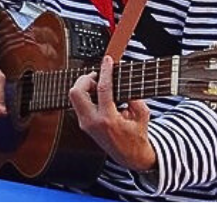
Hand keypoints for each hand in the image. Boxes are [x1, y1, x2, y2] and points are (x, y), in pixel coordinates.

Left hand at [68, 55, 155, 170]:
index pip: (103, 89)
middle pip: (76, 91)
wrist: (129, 156)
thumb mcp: (142, 115)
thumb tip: (124, 81)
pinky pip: (78, 103)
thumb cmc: (136, 136)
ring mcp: (85, 123)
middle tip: (98, 76)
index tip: (107, 60)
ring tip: (100, 86)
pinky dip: (86, 94)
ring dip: (85, 86)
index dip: (105, 71)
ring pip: (74, 96)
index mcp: (108, 119)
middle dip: (86, 78)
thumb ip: (134, 98)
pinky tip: (98, 95)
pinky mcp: (83, 124)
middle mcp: (92, 122)